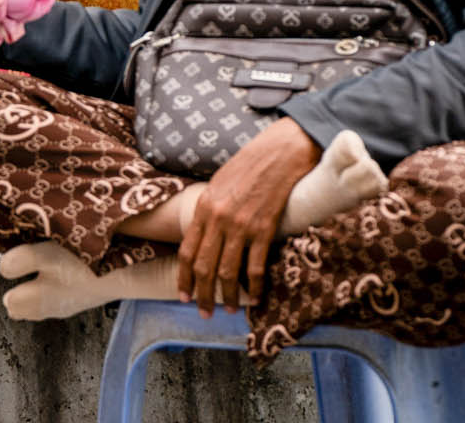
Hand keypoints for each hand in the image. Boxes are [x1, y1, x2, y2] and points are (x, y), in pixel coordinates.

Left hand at [177, 120, 320, 315]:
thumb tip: (205, 234)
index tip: (184, 295)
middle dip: (202, 294)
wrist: (280, 152)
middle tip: (204, 312)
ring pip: (227, 271)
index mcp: (204, 207)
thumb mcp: (219, 183)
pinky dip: (255, 287)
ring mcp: (241, 225)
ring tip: (228, 310)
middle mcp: (218, 218)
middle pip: (204, 266)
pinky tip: (256, 299)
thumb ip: (210, 209)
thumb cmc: (250, 164)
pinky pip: (255, 266)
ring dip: (227, 296)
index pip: (187, 250)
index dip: (184, 277)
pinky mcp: (264, 229)